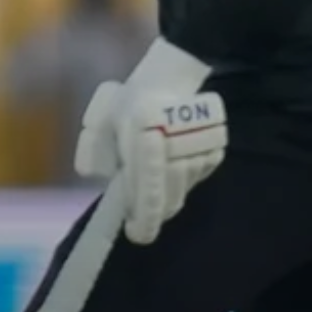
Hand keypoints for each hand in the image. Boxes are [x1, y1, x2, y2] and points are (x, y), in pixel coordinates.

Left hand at [73, 41, 227, 245]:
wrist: (169, 79)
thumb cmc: (129, 104)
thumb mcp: (102, 126)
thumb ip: (96, 157)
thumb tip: (106, 186)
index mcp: (143, 139)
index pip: (148, 192)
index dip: (144, 220)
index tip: (136, 233)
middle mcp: (175, 148)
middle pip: (168, 200)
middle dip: (152, 212)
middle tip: (138, 212)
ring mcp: (199, 151)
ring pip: (181, 193)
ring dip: (166, 195)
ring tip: (153, 176)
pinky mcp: (214, 152)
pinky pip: (195, 180)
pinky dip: (181, 181)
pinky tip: (171, 166)